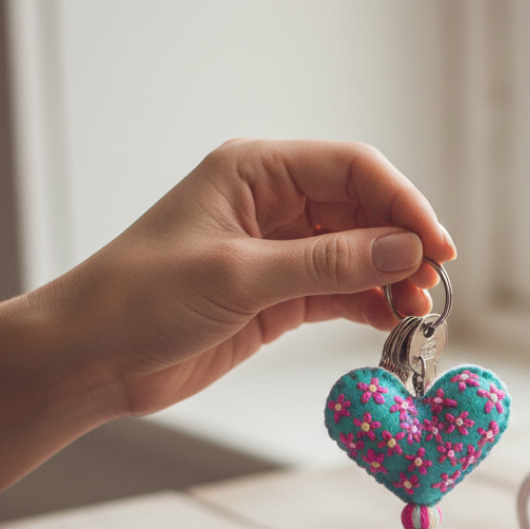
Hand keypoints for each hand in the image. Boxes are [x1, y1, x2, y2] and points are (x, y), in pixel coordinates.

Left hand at [50, 138, 455, 416]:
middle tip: (430, 288)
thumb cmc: (142, 299)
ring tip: (416, 312)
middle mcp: (274, 205)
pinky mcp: (279, 297)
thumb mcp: (240, 275)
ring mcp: (279, 252)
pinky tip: (389, 323)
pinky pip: (341, 293)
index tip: (435, 246)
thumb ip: (327, 264)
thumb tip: (404, 251)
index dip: (403, 203)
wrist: (94, 358)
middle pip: (363, 212)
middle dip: (402, 246)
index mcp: (257, 171)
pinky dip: (369, 306)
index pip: (353, 170)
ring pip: (358, 255)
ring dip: (391, 280)